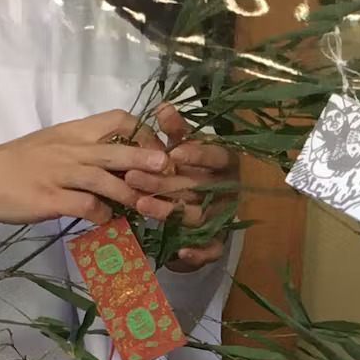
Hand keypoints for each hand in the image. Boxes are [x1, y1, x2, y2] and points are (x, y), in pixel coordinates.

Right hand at [0, 110, 167, 224]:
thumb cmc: (26, 162)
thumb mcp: (60, 143)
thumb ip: (93, 147)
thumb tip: (133, 160)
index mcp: (76, 131)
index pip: (119, 119)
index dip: (145, 134)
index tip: (159, 152)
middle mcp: (71, 149)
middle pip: (117, 150)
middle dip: (147, 160)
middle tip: (169, 171)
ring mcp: (60, 174)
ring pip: (104, 180)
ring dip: (130, 195)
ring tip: (147, 206)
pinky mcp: (49, 198)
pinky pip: (85, 206)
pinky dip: (103, 216)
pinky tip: (110, 222)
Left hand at [124, 103, 237, 272]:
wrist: (206, 201)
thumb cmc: (192, 168)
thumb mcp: (185, 146)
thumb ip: (175, 130)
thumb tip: (162, 106)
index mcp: (225, 164)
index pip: (217, 158)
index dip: (199, 156)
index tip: (175, 153)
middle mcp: (227, 190)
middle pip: (199, 188)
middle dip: (166, 183)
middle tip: (133, 176)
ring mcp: (222, 217)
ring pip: (198, 216)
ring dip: (170, 211)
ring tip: (140, 204)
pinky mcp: (216, 241)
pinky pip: (212, 250)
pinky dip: (198, 253)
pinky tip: (180, 250)